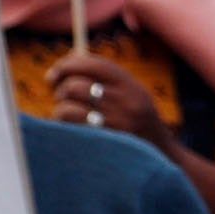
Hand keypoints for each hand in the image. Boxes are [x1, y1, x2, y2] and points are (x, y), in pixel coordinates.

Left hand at [42, 50, 166, 143]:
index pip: (94, 65)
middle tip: (61, 95)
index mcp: (132, 88)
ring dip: (61, 108)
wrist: (160, 156)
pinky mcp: (104, 141)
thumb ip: (105, 75)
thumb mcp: (131, 94)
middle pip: (75, 85)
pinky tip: (71, 126)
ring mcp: (115, 124)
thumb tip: (70, 57)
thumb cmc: (137, 120)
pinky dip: (63, 123)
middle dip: (61, 89)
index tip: (54, 74)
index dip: (68, 65)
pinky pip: (69, 125)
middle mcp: (126, 104)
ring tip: (67, 113)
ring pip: (67, 106)